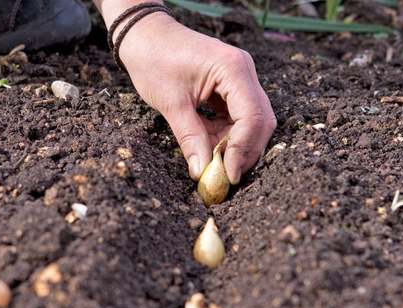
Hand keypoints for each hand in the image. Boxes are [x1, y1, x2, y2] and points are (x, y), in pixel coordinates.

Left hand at [118, 13, 275, 183]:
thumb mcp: (172, 103)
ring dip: (232, 143)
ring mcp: (238, 77)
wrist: (143, 36)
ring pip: (249, 120)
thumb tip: (201, 172)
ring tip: (209, 158)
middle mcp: (243, 71)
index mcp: (233, 69)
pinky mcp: (229, 84)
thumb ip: (190, 138)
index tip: (229, 175)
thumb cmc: (154, 60)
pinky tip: (206, 142)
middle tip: (225, 175)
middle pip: (259, 120)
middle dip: (244, 150)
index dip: (243, 150)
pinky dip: (224, 133)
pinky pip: (236, 115)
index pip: (252, 117)